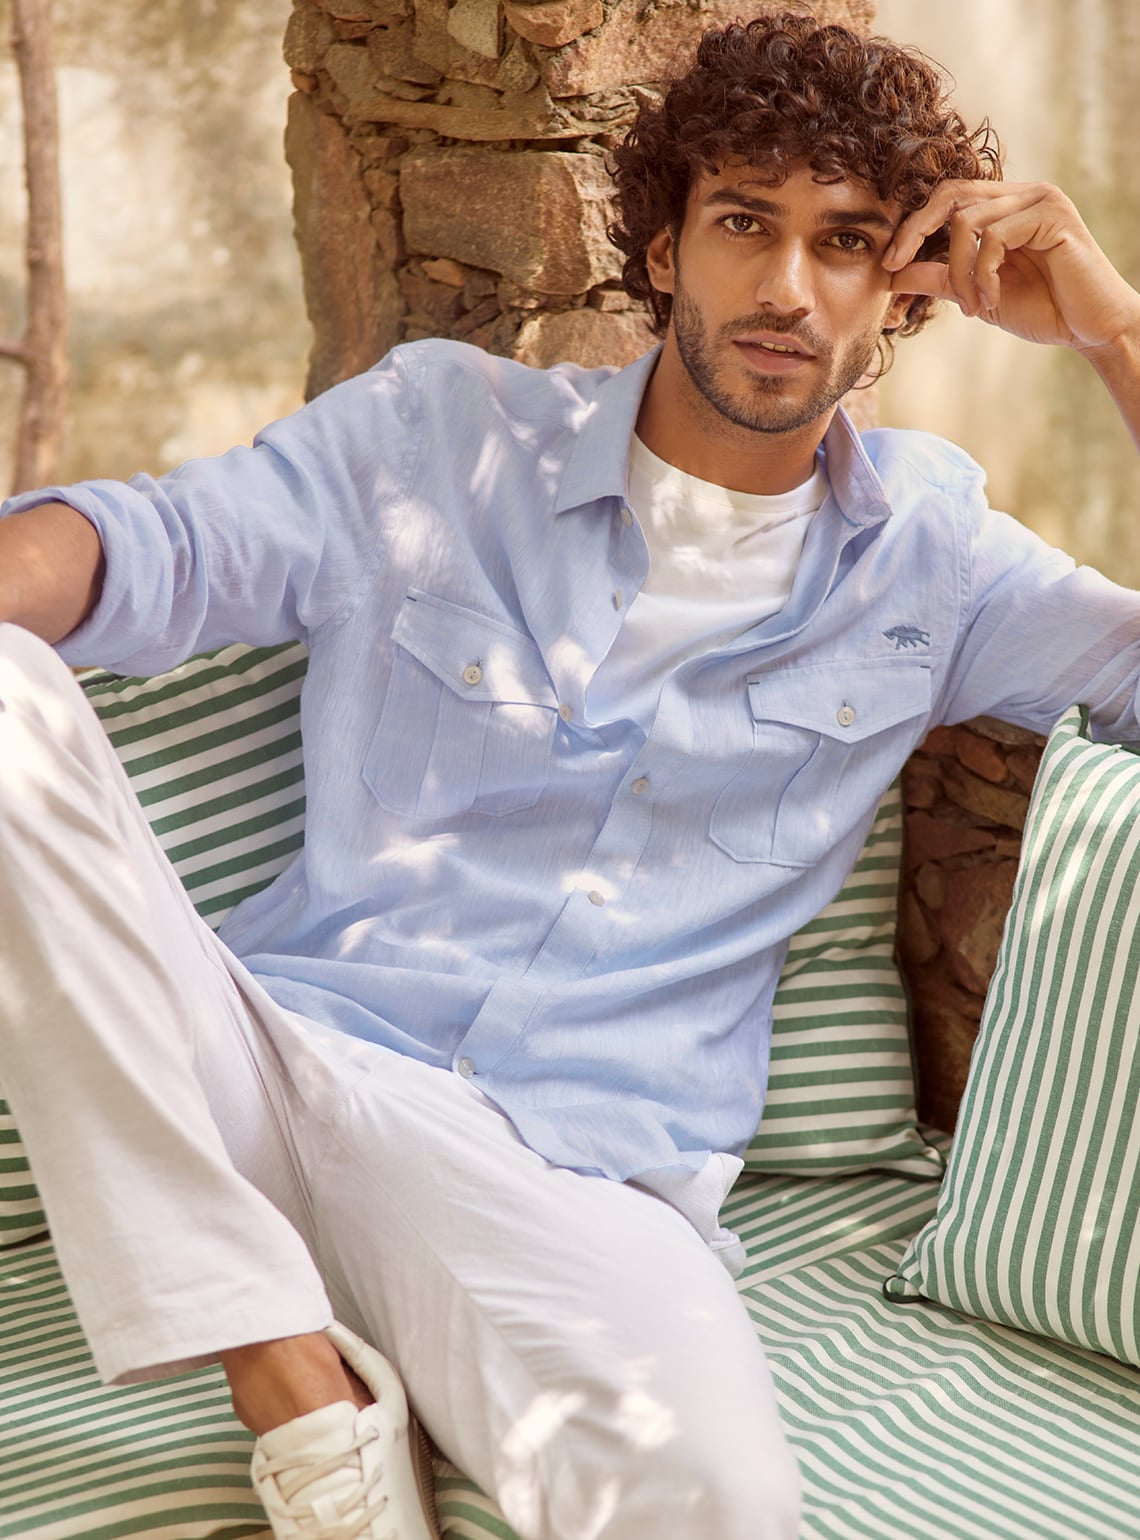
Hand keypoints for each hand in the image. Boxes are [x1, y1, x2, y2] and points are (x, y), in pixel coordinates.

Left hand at [882, 180, 1139, 358]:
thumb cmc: (1041, 308)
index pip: (947, 198)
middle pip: (950, 195)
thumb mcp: (976, 293)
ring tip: (973, 306)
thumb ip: (939, 278)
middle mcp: (1022, 193)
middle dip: (915, 232)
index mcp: (1005, 205)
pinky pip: (994, 237)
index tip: (888, 262)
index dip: (912, 225)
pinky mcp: (1053, 215)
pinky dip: (983, 274)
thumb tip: (892, 272)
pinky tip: (992, 299)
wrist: (1090, 328)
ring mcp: (1040, 199)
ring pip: (967, 220)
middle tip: (895, 267)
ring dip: (958, 271)